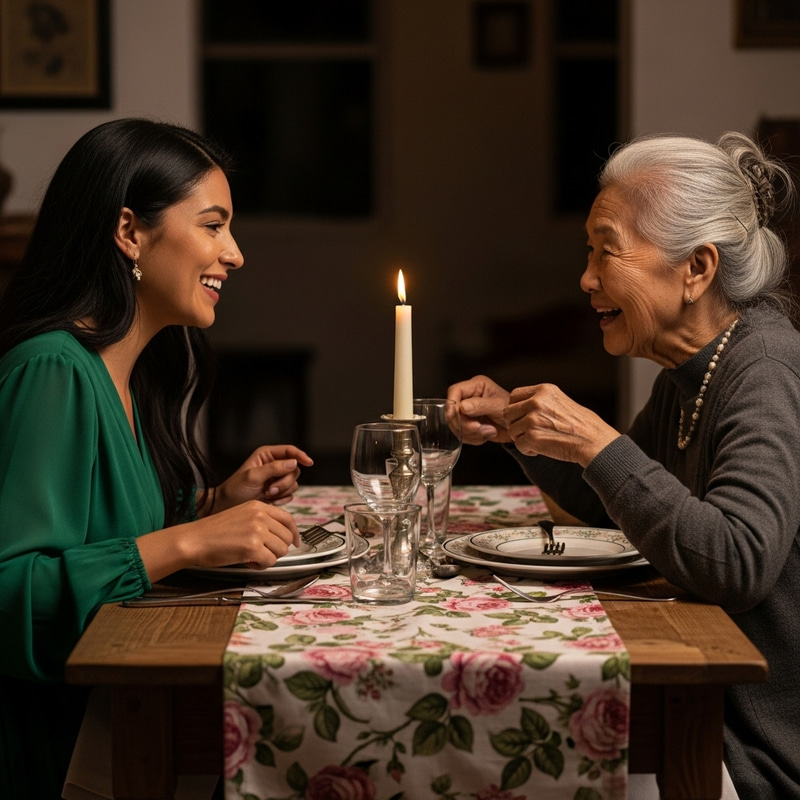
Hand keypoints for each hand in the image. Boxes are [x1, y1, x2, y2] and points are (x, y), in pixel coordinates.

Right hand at [137, 500, 300, 580]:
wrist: (194, 539)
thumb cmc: (213, 532)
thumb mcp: (241, 515)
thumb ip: (261, 521)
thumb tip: (280, 536)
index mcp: (258, 506)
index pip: (288, 519)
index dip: (295, 533)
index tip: (296, 542)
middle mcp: (260, 516)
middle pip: (286, 537)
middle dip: (276, 549)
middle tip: (260, 553)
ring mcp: (258, 530)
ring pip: (281, 550)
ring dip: (268, 557)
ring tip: (251, 556)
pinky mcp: (253, 547)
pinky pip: (270, 561)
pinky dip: (260, 565)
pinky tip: (247, 561)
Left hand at [211, 445, 313, 512]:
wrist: (228, 506)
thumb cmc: (235, 489)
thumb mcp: (253, 476)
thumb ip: (274, 468)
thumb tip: (293, 462)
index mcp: (266, 455)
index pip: (289, 451)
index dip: (300, 456)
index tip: (309, 462)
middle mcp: (274, 465)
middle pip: (294, 469)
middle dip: (284, 481)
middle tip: (271, 489)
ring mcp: (276, 478)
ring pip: (293, 482)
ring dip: (282, 491)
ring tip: (267, 494)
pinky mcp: (277, 491)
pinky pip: (290, 494)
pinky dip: (282, 498)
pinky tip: (270, 500)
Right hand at [447, 375, 512, 443]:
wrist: (520, 427)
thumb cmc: (514, 411)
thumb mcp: (499, 406)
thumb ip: (480, 405)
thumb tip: (462, 406)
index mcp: (476, 386)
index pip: (455, 391)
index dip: (452, 404)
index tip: (455, 415)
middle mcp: (469, 397)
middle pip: (452, 410)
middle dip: (465, 423)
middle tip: (479, 427)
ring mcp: (468, 412)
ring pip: (455, 424)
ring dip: (471, 432)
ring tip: (488, 431)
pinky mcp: (468, 425)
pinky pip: (461, 434)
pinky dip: (473, 438)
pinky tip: (485, 435)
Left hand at [504, 384, 619, 466]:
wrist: (594, 441)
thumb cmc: (581, 424)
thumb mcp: (561, 401)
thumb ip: (540, 400)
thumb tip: (520, 406)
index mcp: (543, 390)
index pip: (514, 396)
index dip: (516, 408)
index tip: (524, 417)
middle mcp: (536, 402)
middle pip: (508, 413)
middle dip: (516, 424)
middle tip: (528, 432)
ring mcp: (533, 420)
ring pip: (512, 430)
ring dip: (521, 438)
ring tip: (537, 441)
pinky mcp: (532, 438)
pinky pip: (518, 445)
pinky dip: (527, 450)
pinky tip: (540, 449)